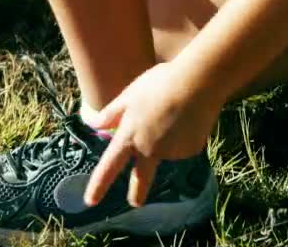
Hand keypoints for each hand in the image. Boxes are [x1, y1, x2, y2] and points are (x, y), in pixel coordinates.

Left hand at [83, 62, 223, 207]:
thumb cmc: (158, 84)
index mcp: (129, 137)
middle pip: (141, 179)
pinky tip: (187, 118)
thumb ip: (111, 114)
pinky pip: (182, 146)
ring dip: (165, 141)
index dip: (98, 185)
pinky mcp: (191, 150)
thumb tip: (94, 126)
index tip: (90, 201)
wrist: (197, 83)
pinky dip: (182, 136)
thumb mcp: (129, 95)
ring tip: (172, 111)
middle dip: (137, 194)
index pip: (109, 167)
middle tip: (135, 203)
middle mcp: (149, 150)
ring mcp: (171, 152)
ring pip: (165, 152)